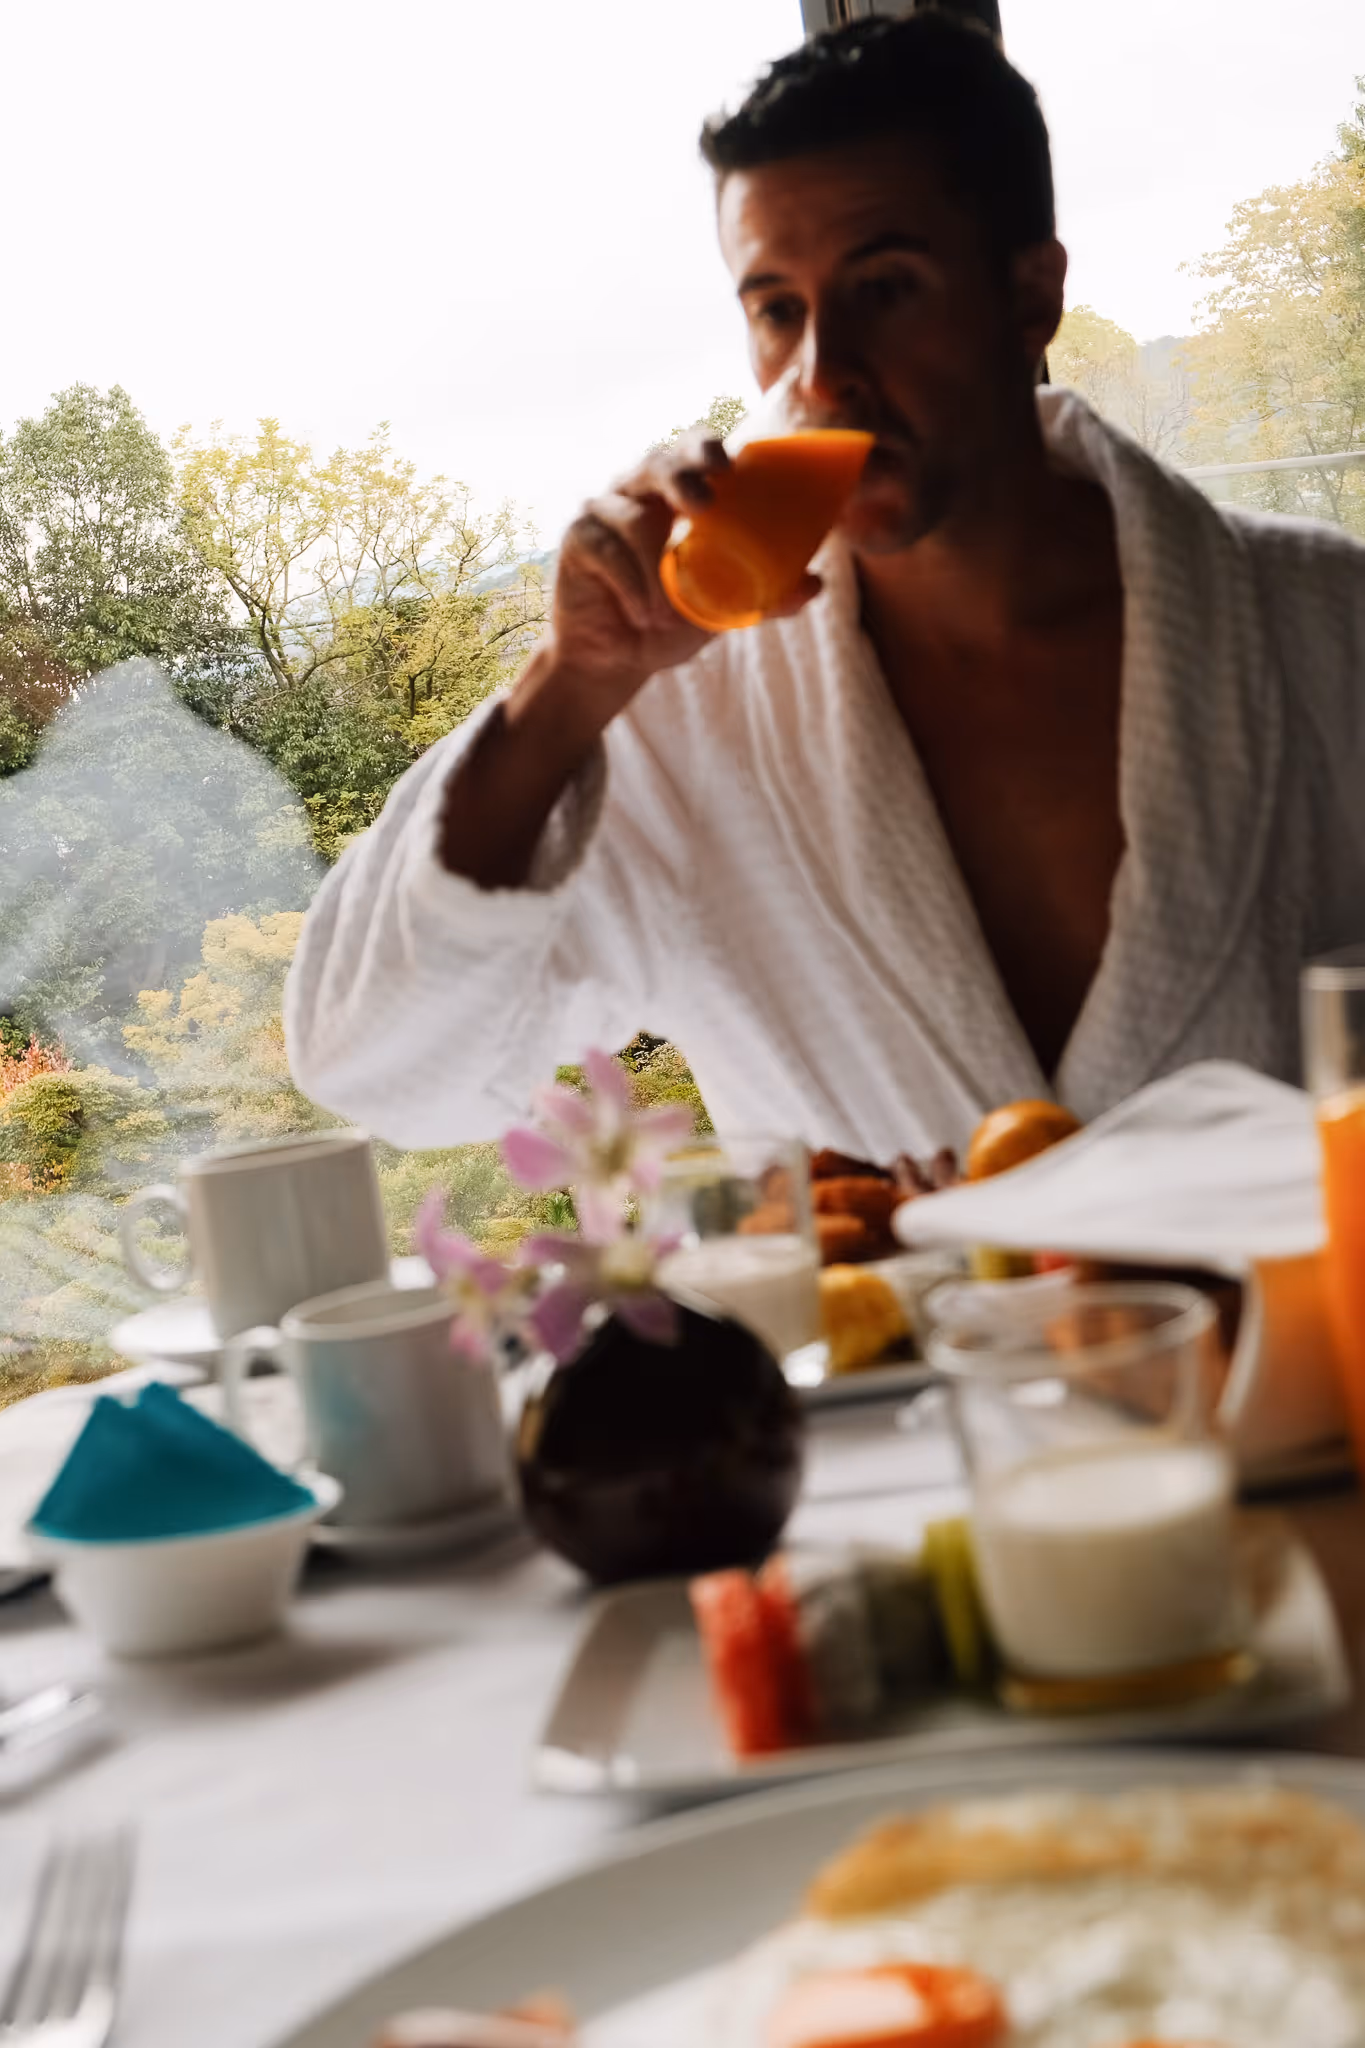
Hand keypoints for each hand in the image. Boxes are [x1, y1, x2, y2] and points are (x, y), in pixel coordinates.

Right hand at [538, 431, 819, 731]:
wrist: (616, 660)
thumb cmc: (668, 622)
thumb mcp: (722, 610)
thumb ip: (765, 596)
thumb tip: (814, 584)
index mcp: (675, 496)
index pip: (690, 451)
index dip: (706, 446)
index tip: (728, 462)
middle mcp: (638, 493)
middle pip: (656, 461)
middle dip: (681, 475)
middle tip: (703, 503)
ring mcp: (603, 512)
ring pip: (630, 517)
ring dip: (654, 567)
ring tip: (667, 613)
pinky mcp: (577, 539)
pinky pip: (606, 551)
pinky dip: (630, 585)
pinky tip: (640, 614)